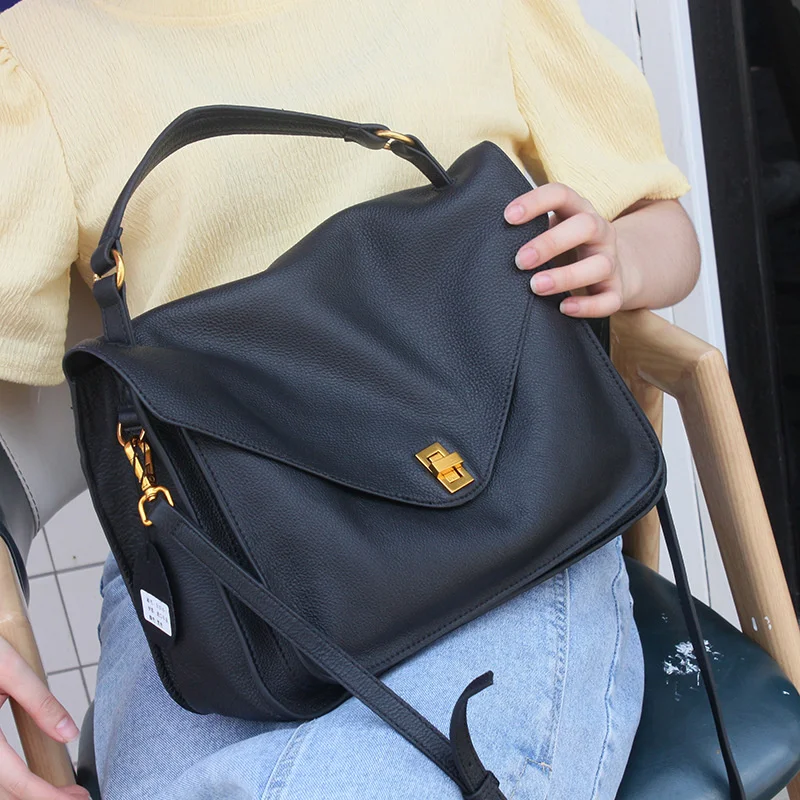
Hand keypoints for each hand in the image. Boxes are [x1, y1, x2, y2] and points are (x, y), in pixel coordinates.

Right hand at [0, 637, 88, 798]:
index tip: (75, 799)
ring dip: (23, 796)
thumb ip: (39, 701)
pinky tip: (30, 784)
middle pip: (1, 794)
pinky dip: (8, 787)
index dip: (45, 795)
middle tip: (75, 798)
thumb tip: (67, 733)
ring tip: (58, 792)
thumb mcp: (8, 667)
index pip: (14, 779)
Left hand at [504, 182, 641, 317]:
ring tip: (536, 286)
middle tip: (520, 260)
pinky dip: (587, 306)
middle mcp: (600, 232)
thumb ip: (528, 231)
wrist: (613, 269)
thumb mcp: (553, 230)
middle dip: (551, 242)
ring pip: (600, 265)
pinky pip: (609, 300)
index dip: (536, 202)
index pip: (561, 195)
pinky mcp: (616, 290)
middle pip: (586, 226)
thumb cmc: (569, 247)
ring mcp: (611, 261)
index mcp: (579, 211)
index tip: (508, 217)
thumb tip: (488, 240)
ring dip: (566, 276)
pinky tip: (564, 308)